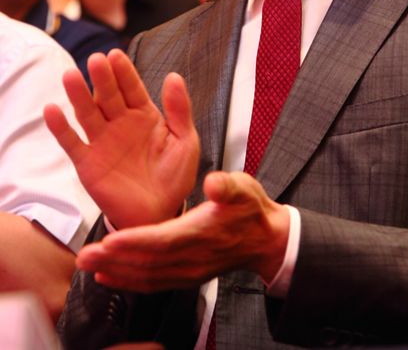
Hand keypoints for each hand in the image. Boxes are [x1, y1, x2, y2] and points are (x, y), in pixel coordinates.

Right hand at [44, 49, 199, 228]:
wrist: (160, 214)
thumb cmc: (174, 177)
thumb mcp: (185, 141)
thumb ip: (179, 110)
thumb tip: (174, 76)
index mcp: (145, 116)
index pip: (132, 88)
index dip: (124, 72)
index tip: (116, 54)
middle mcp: (121, 124)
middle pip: (108, 96)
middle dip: (102, 78)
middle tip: (96, 60)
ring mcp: (102, 142)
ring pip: (87, 113)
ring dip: (78, 95)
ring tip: (70, 76)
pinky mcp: (88, 163)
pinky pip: (71, 143)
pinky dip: (60, 128)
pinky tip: (52, 110)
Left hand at [75, 172, 289, 291]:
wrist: (264, 239)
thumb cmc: (251, 210)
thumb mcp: (244, 188)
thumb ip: (228, 185)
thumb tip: (214, 182)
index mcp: (202, 233)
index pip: (163, 241)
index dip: (135, 243)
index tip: (109, 240)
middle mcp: (191, 258)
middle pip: (147, 263)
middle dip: (114, 260)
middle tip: (84, 255)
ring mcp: (187, 271)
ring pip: (145, 276)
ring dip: (115, 272)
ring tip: (88, 264)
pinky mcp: (184, 277)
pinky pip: (151, 283)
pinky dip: (128, 282)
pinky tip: (108, 277)